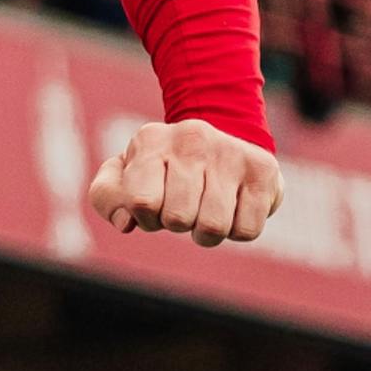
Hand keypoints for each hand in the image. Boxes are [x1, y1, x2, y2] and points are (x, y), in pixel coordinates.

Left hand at [89, 119, 280, 247]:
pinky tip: (232, 207)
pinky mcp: (263, 169)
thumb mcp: (125, 178)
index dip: (146, 218)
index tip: (153, 207)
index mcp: (150, 140)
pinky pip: (246, 230)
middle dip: (177, 224)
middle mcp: (191, 137)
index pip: (141, 202)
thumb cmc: (162, 173)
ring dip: (206, 232)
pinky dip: (236, 231)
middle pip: (178, 220)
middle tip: (184, 206)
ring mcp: (229, 151)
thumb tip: (125, 223)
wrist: (219, 145)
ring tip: (205, 208)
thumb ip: (107, 197)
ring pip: (213, 227)